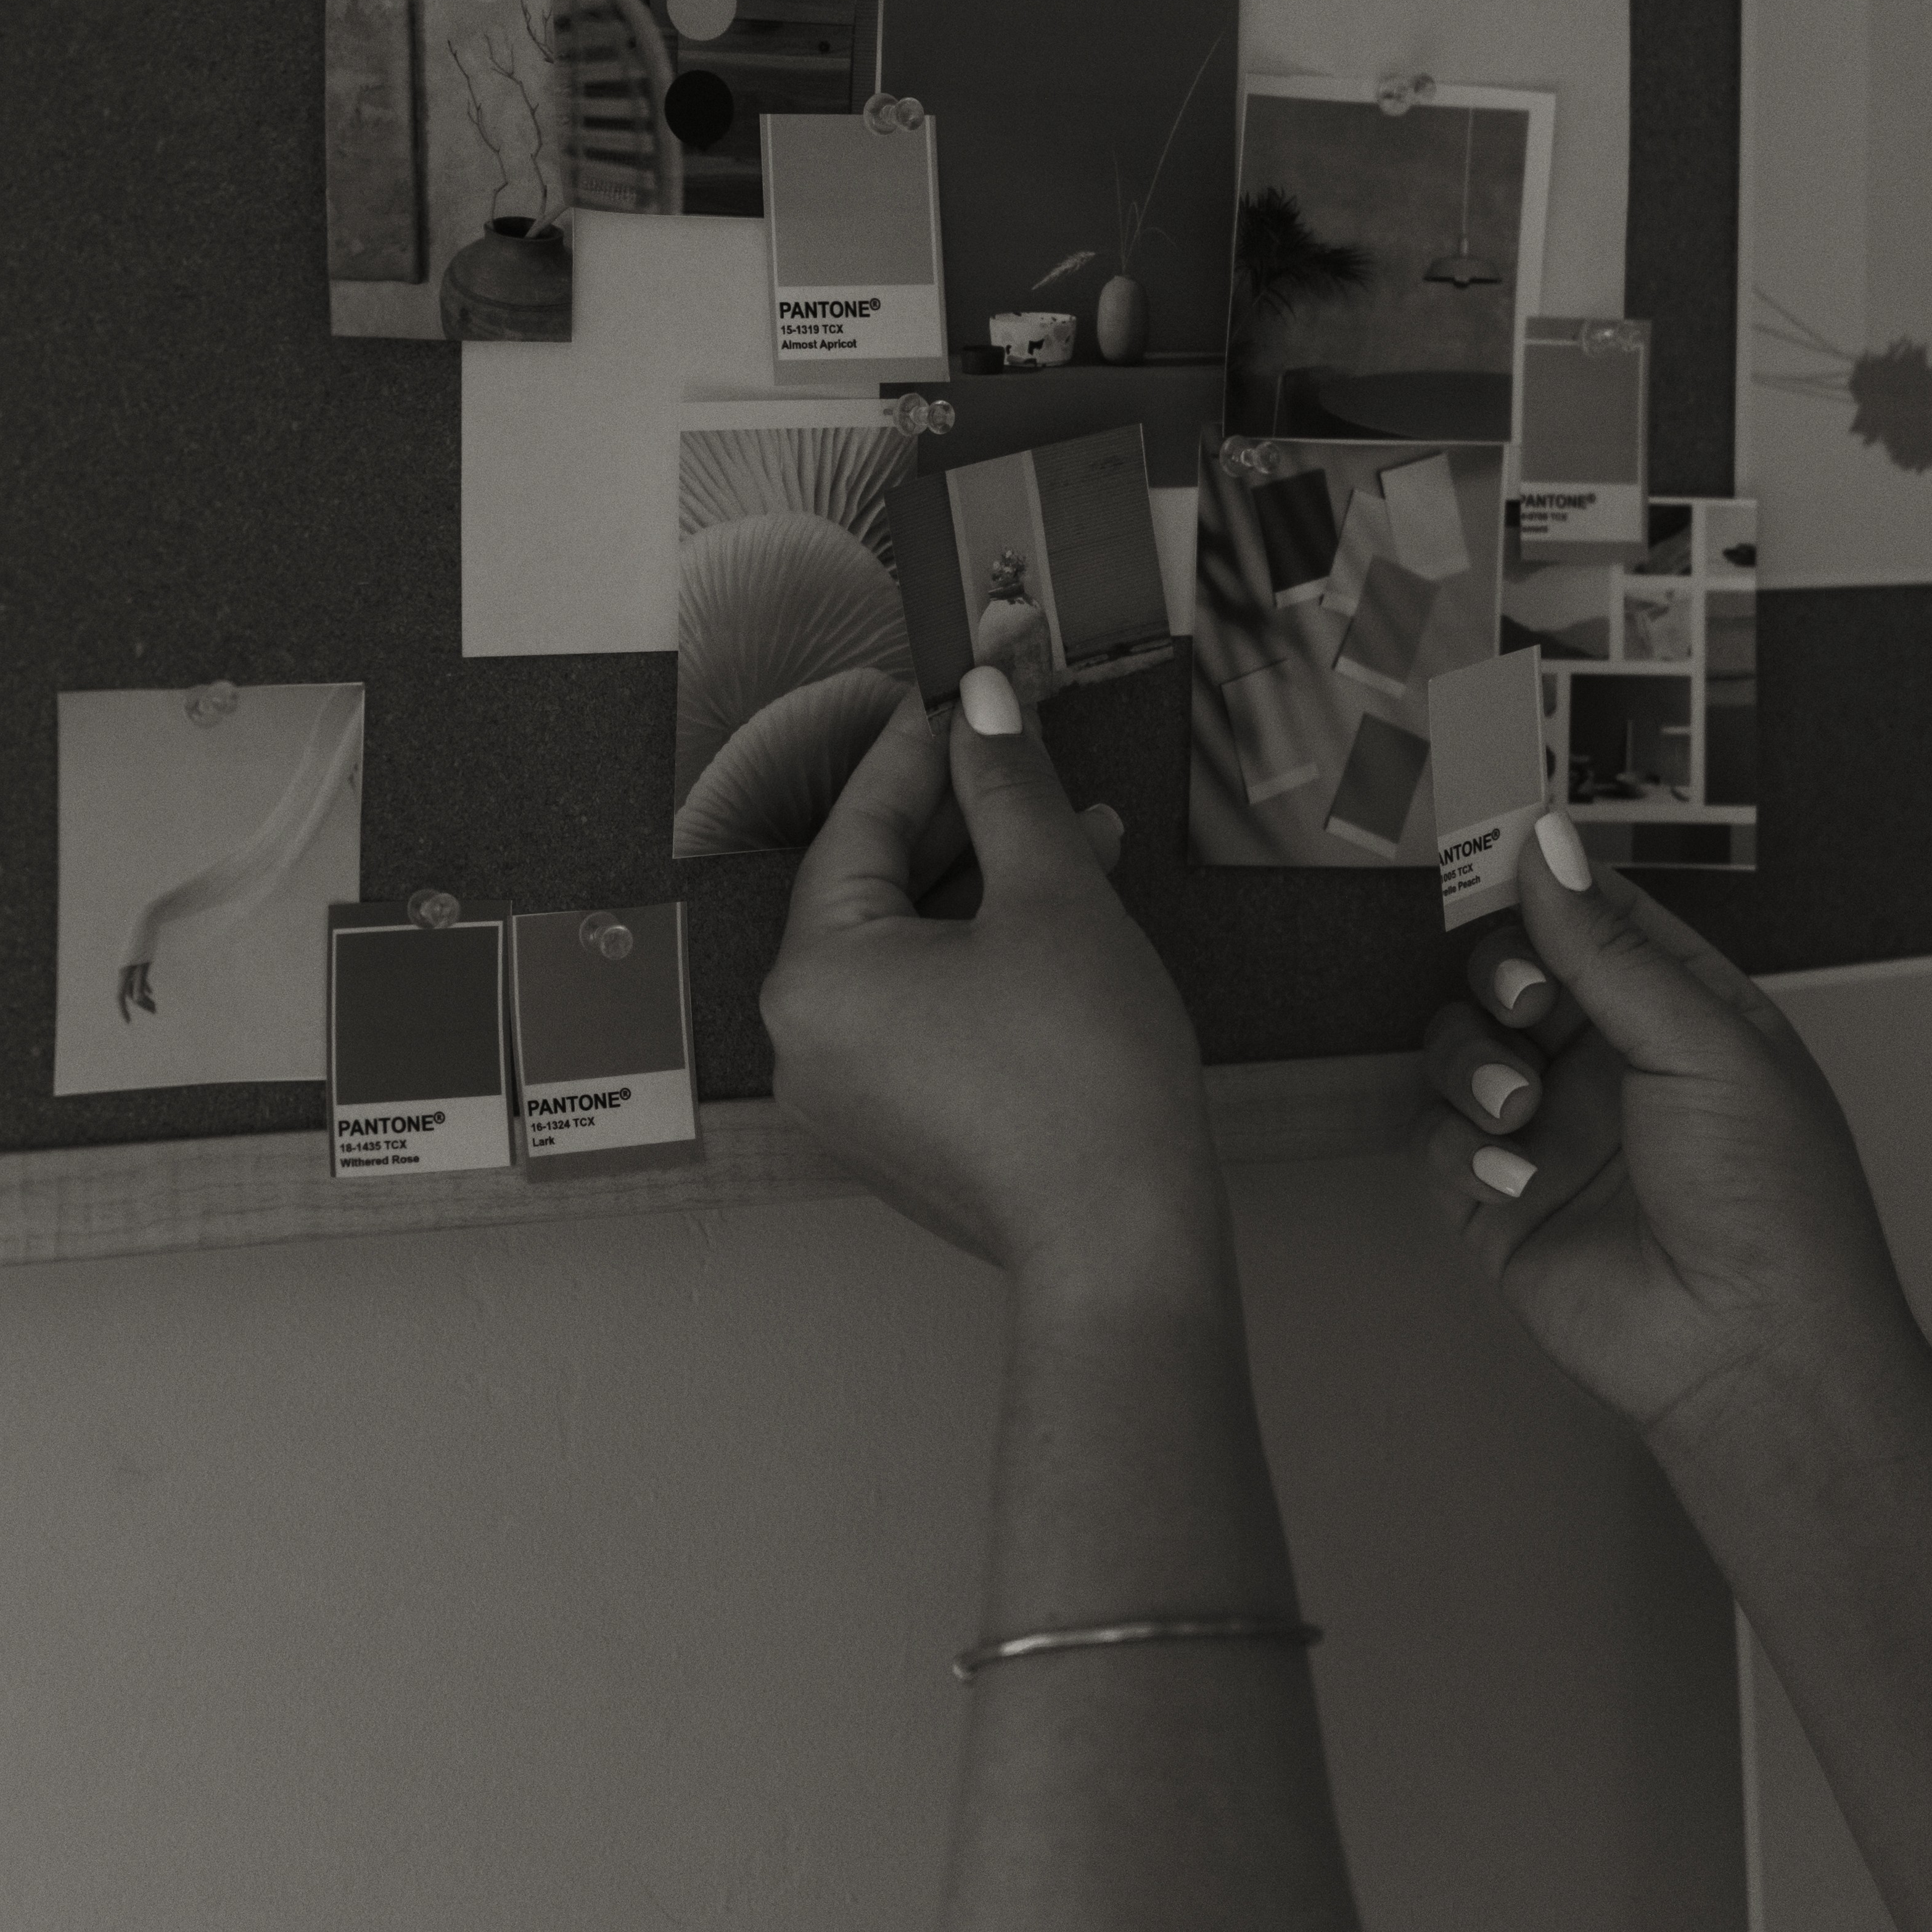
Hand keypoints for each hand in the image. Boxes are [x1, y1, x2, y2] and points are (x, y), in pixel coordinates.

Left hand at [764, 674, 1213, 1297]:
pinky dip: (985, 957)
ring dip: (992, 885)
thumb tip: (985, 702)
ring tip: (1082, 831)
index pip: (862, 824)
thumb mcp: (1051, 896)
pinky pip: (928, 1009)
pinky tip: (1064, 915)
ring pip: (914, 949)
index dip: (926, 746)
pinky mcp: (900, 1128)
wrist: (1124, 1242)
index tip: (970, 689)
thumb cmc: (1083, 1073)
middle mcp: (807, 1037)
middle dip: (969, 817)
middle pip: (881, 887)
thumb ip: (1008, 787)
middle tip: (1030, 751)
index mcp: (815, 975)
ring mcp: (848, 1092)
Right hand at [1415, 829, 1922, 1459]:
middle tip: (1528, 1002)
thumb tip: (1546, 844)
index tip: (1489, 850)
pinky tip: (1512, 1176)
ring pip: (1460, 1049)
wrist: (1750, 1351)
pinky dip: (1459, 1147)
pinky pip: (1438, 1140)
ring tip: (1518, 1109)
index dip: (1540, 883)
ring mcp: (1551, 1133)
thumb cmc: (1770, 1198)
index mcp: (1679, 1013)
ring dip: (1472, 1063)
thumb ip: (1610, 947)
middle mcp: (1609, 1066)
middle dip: (1501, 974)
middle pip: (1509, 973)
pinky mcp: (1500, 1203)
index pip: (1593, 918)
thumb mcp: (1704, 1046)